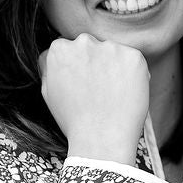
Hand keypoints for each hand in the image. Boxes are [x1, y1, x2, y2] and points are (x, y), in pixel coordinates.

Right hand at [38, 34, 147, 166]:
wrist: (101, 140)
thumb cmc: (73, 120)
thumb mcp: (47, 92)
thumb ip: (49, 66)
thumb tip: (54, 52)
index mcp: (60, 49)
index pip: (70, 48)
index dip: (78, 68)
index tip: (83, 84)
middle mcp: (84, 42)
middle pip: (92, 46)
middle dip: (96, 63)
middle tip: (99, 91)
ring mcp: (110, 48)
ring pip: (114, 52)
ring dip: (115, 67)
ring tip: (113, 95)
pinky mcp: (134, 57)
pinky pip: (134, 61)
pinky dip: (133, 75)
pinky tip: (126, 94)